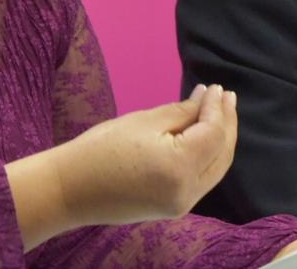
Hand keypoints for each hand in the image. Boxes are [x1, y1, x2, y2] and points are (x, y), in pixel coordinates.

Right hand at [56, 83, 237, 225]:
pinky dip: (208, 157)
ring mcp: (182, 205)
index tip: (216, 87)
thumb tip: (206, 98)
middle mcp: (188, 192)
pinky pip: (202, 179)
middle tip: (226, 97)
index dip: (217, 109)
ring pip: (215, 169)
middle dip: (226, 124)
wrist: (70, 189)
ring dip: (221, 141)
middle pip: (222, 155)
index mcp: (180, 168)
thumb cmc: (101, 148)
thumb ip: (182, 111)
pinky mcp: (174, 208)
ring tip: (222, 112)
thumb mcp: (144, 122)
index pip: (213, 133)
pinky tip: (205, 137)